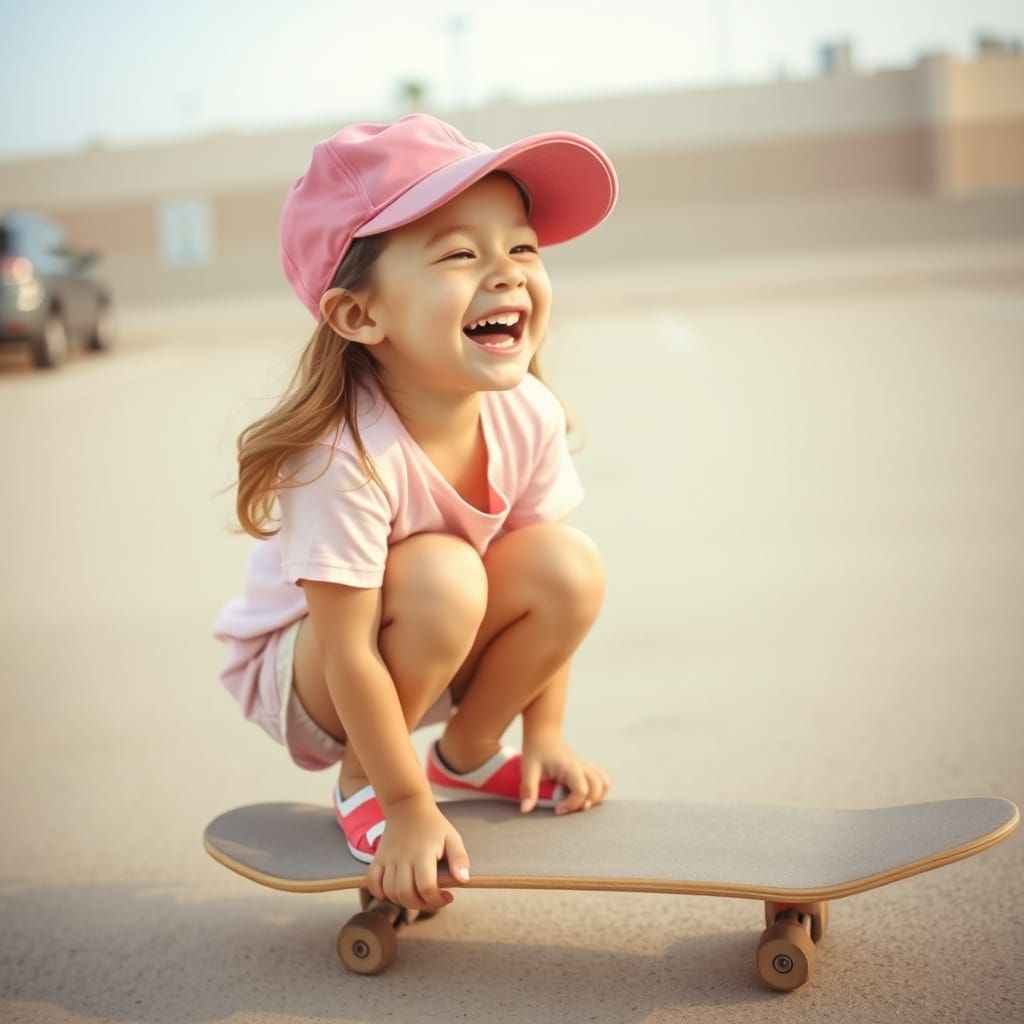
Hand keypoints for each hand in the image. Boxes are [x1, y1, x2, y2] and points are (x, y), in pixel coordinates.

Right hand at [365, 795, 470, 911]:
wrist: (407, 806)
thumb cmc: (433, 825)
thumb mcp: (452, 837)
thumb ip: (460, 859)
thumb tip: (463, 880)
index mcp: (423, 854)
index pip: (426, 887)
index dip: (437, 900)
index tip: (447, 897)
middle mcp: (403, 858)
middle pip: (406, 894)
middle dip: (421, 904)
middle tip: (431, 898)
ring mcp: (388, 859)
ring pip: (390, 892)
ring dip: (403, 901)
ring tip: (416, 893)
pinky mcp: (378, 859)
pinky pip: (372, 883)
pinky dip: (380, 893)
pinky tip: (394, 891)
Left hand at [519, 731, 611, 814]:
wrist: (543, 734)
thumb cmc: (536, 751)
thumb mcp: (528, 769)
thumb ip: (529, 790)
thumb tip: (525, 810)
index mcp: (570, 767)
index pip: (581, 791)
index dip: (571, 805)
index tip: (557, 809)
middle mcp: (582, 767)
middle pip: (597, 789)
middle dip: (586, 803)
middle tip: (568, 807)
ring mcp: (586, 767)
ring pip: (605, 783)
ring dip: (596, 797)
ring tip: (579, 802)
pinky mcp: (587, 768)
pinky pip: (603, 779)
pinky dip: (599, 790)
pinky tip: (584, 795)